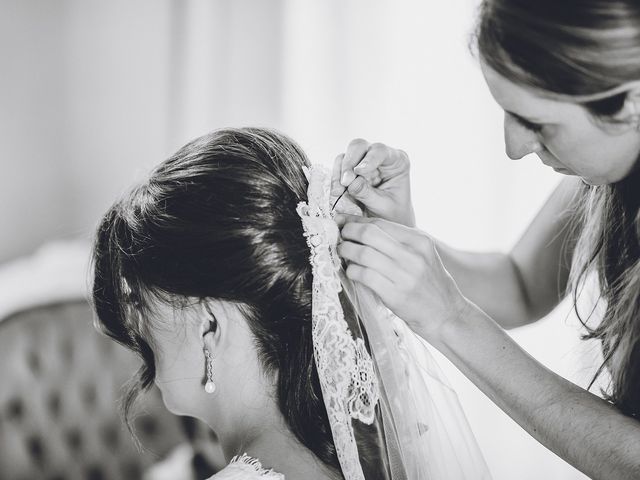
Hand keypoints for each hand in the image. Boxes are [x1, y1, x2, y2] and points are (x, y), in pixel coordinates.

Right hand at [331, 139, 414, 226]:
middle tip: (345, 183)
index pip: (380, 151)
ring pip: (346, 155)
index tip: (359, 171)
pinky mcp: (351, 170)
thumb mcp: (383, 206)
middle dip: (349, 163)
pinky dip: (335, 178)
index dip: (368, 159)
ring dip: (340, 172)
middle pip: (359, 146)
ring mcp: (363, 161)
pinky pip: (338, 167)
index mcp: (396, 161)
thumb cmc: (393, 214)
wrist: (388, 223)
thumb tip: (350, 183)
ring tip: (338, 191)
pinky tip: (337, 191)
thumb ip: (367, 194)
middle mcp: (379, 157)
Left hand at [335, 214, 468, 341]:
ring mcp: (404, 275)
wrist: (445, 314)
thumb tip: (363, 227)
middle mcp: (413, 255)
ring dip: (346, 251)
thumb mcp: (422, 255)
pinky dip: (352, 271)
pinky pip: (364, 275)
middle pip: (370, 234)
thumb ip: (398, 242)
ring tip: (342, 253)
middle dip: (348, 232)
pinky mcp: (395, 294)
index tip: (343, 222)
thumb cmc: (428, 283)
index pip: (381, 223)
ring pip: (364, 254)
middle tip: (340, 237)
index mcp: (420, 241)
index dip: (357, 221)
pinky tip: (351, 272)